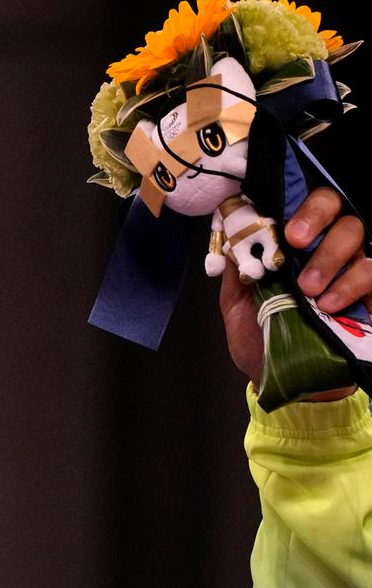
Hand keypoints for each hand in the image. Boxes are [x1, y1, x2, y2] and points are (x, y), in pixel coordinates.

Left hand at [220, 187, 370, 397]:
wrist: (287, 382)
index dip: (293, 205)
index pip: (301, 205)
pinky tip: (331, 303)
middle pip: (335, 207)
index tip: (277, 224)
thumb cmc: (263, 342)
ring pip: (356, 233)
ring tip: (309, 288)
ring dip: (330, 255)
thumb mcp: (239, 310)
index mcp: (292, 246)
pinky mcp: (371, 291)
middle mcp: (325, 247)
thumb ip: (234, 276)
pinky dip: (354, 282)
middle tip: (295, 240)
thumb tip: (229, 239)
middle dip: (315, 216)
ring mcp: (352, 266)